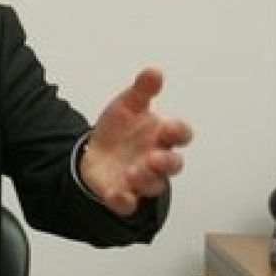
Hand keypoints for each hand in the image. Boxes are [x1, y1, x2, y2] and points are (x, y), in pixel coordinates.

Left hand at [80, 68, 192, 216]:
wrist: (95, 151)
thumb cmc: (120, 130)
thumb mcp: (127, 105)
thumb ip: (141, 91)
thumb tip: (153, 71)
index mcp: (161, 136)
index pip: (181, 135)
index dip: (178, 132)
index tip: (167, 127)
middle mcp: (156, 159)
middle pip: (173, 165)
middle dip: (166, 162)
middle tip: (153, 157)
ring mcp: (141, 179)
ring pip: (153, 186)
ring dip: (145, 180)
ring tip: (132, 172)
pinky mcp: (123, 194)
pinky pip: (128, 204)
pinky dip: (124, 201)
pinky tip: (116, 194)